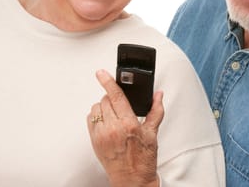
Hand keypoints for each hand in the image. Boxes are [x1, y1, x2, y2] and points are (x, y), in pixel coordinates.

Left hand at [87, 69, 163, 186]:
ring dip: (104, 106)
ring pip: (96, 109)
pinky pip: (90, 119)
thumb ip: (156, 111)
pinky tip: (107, 121)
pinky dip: (97, 116)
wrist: (132, 180)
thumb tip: (158, 95)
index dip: (108, 82)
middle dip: (112, 98)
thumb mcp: (152, 133)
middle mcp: (113, 129)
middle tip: (121, 104)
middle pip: (105, 100)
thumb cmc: (143, 159)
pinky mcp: (94, 141)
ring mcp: (101, 135)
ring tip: (114, 114)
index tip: (101, 73)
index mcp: (129, 125)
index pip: (116, 97)